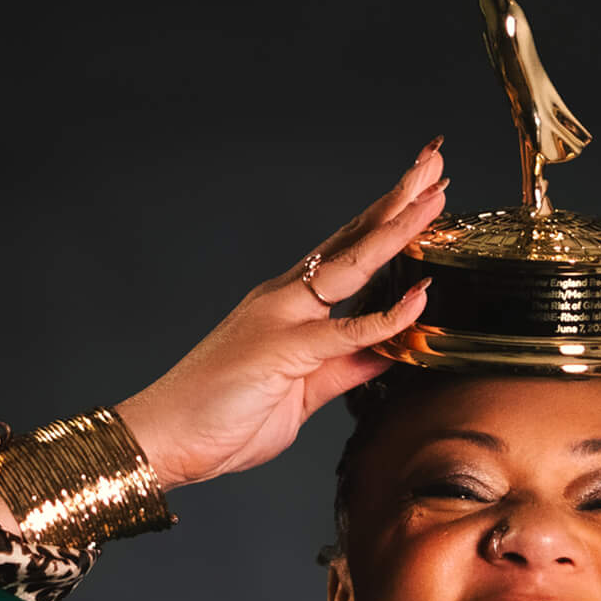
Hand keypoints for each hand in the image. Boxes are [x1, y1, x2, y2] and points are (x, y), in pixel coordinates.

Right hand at [113, 143, 446, 488]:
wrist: (166, 438)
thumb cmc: (224, 415)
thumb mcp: (302, 391)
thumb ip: (346, 367)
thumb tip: (389, 351)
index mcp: (291, 306)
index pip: (349, 252)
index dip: (387, 222)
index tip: (422, 193)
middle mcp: (287, 300)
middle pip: (352, 241)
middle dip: (396, 202)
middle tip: (434, 162)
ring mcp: (283, 319)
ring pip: (351, 266)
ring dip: (395, 231)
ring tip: (433, 197)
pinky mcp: (283, 350)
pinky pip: (345, 333)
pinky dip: (385, 317)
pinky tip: (419, 296)